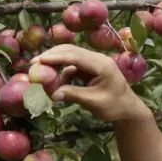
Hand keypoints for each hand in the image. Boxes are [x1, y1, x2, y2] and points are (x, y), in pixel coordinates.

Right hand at [30, 44, 149, 122]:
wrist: (128, 108)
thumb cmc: (114, 106)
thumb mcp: (94, 102)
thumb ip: (74, 95)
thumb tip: (52, 94)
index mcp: (101, 64)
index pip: (74, 56)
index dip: (55, 57)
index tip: (38, 61)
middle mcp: (97, 59)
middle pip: (70, 51)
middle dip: (51, 57)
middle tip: (33, 64)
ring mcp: (93, 63)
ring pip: (70, 57)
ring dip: (56, 66)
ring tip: (43, 77)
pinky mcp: (90, 68)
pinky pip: (72, 67)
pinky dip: (63, 73)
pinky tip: (57, 85)